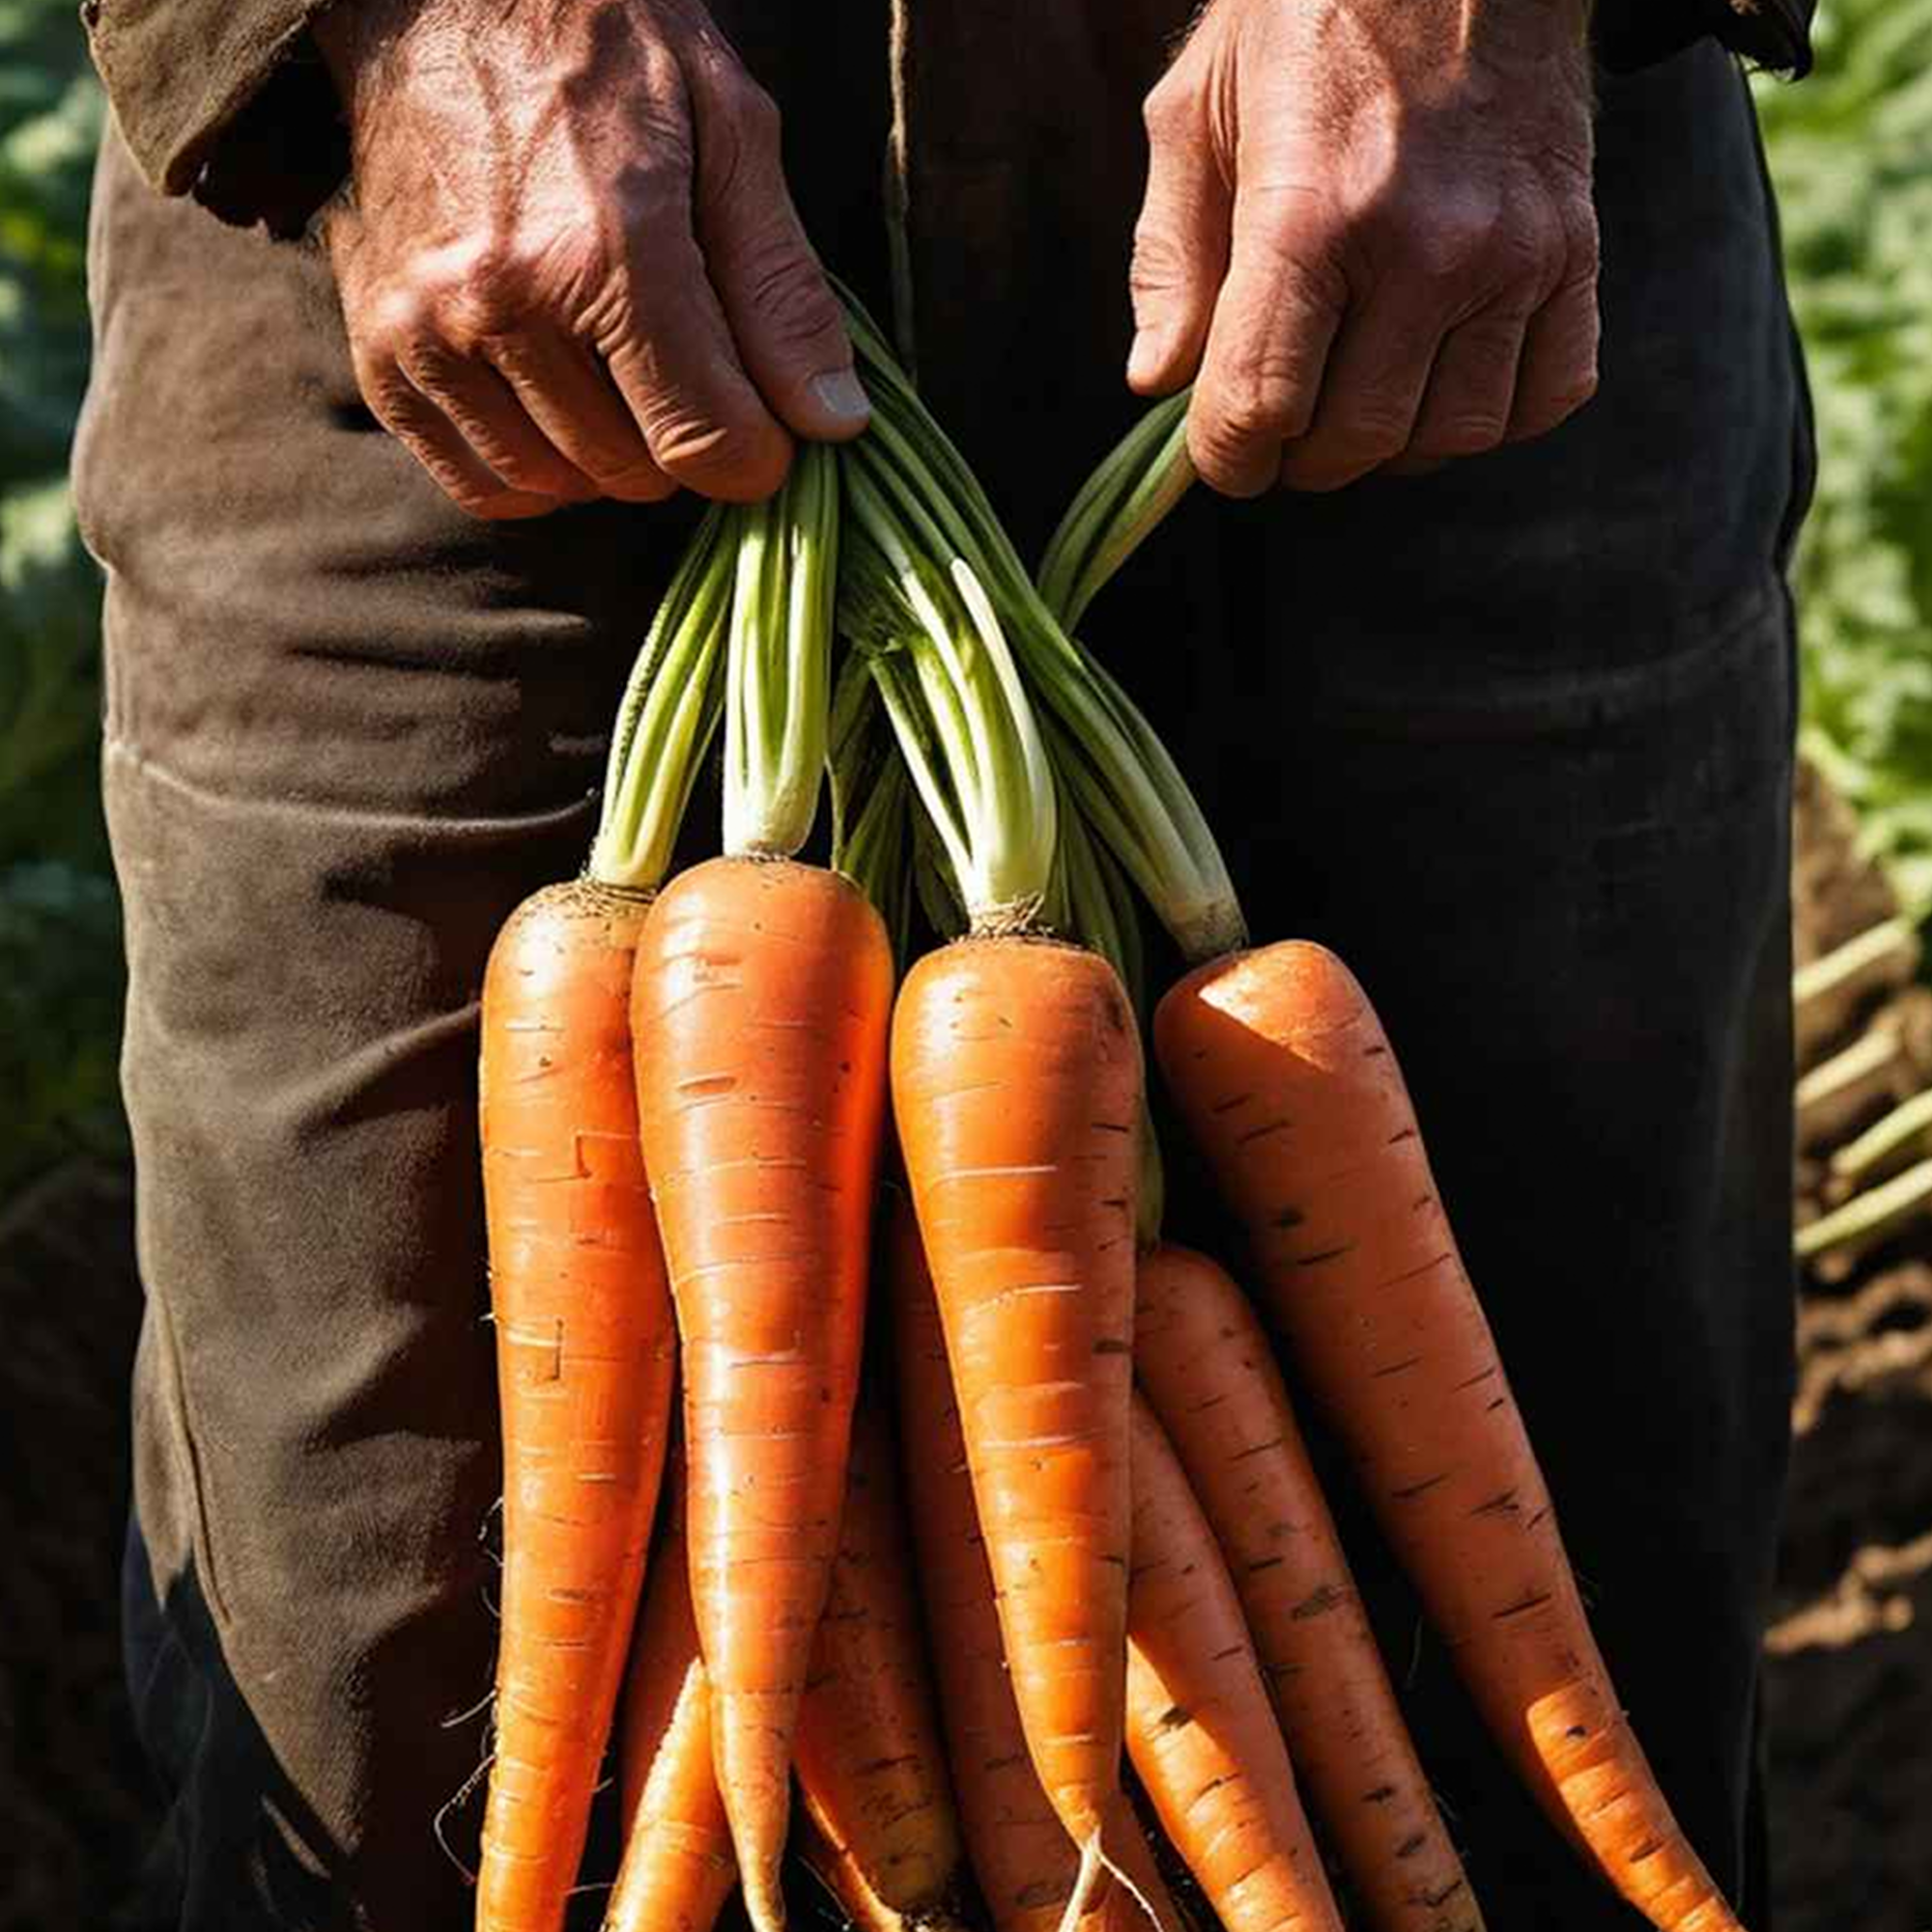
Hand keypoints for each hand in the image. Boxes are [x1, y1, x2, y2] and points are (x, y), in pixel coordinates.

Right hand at [315, 0, 866, 519]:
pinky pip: (480, 485)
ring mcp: (428, 335)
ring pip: (559, 487)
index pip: (706, 439)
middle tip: (681, 361)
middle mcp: (503, 303)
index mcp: (606, 250)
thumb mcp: (729, 133)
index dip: (758, 452)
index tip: (765, 422)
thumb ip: (781, 287)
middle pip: (636, 471)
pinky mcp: (381, 355)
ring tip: (613, 365)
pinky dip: (532, 469)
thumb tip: (833, 421)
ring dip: (606, 455)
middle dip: (679, 439)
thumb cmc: (604, 50)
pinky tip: (554, 400)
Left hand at [1128, 0, 1598, 496]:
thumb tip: (1157, 382)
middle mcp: (1424, 245)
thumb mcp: (1197, 111)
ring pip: (1449, 437)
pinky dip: (1491, 413)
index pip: (1261, 406)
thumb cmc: (1307, 13)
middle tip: (1284, 419)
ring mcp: (1513, 253)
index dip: (1228, 456)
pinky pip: (1545, 396)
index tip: (1224, 450)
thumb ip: (1170, 257)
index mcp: (1310, 212)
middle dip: (1301, 456)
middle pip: (1353, 440)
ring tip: (1358, 390)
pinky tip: (1442, 372)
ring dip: (1392, 442)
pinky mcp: (1576, 249)